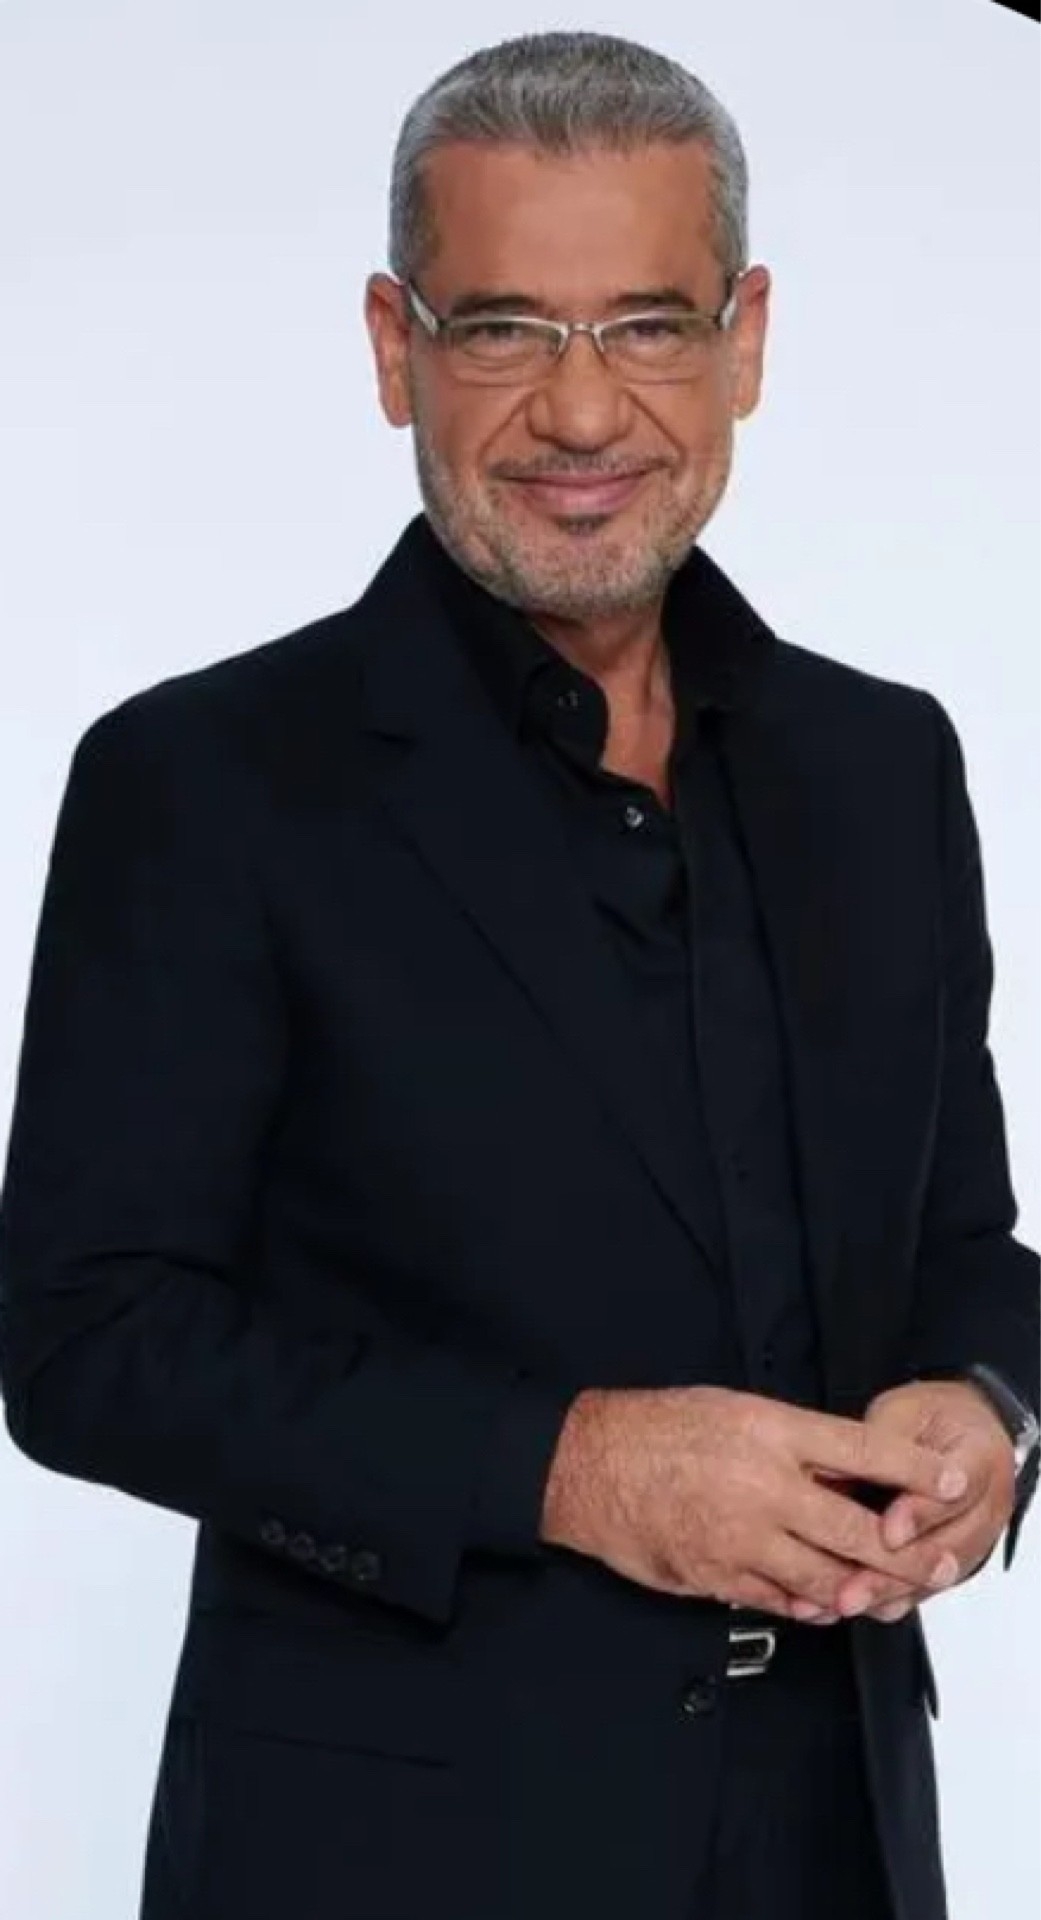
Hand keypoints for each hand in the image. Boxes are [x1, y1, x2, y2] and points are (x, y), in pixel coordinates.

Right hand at [539, 1385, 968, 1618]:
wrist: (587, 1464)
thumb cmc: (658, 1427)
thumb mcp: (733, 1409)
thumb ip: (790, 1441)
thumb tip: (845, 1470)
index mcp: (768, 1431)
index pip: (861, 1450)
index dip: (913, 1469)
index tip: (946, 1478)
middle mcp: (761, 1485)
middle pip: (855, 1531)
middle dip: (903, 1553)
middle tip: (932, 1562)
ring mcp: (740, 1537)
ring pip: (824, 1578)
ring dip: (857, 1589)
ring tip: (877, 1589)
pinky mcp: (716, 1576)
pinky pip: (778, 1602)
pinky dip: (806, 1604)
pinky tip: (818, 1600)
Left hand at [825, 1380, 1016, 1623]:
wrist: (959, 1429)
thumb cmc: (931, 1417)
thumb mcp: (904, 1412)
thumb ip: (878, 1445)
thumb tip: (832, 1472)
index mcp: (980, 1456)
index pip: (956, 1490)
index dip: (920, 1514)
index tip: (888, 1532)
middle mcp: (988, 1504)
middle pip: (949, 1547)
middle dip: (897, 1570)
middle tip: (854, 1585)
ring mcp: (975, 1537)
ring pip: (936, 1575)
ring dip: (889, 1591)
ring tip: (845, 1601)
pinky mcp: (955, 1559)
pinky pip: (927, 1586)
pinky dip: (891, 1597)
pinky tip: (856, 1603)